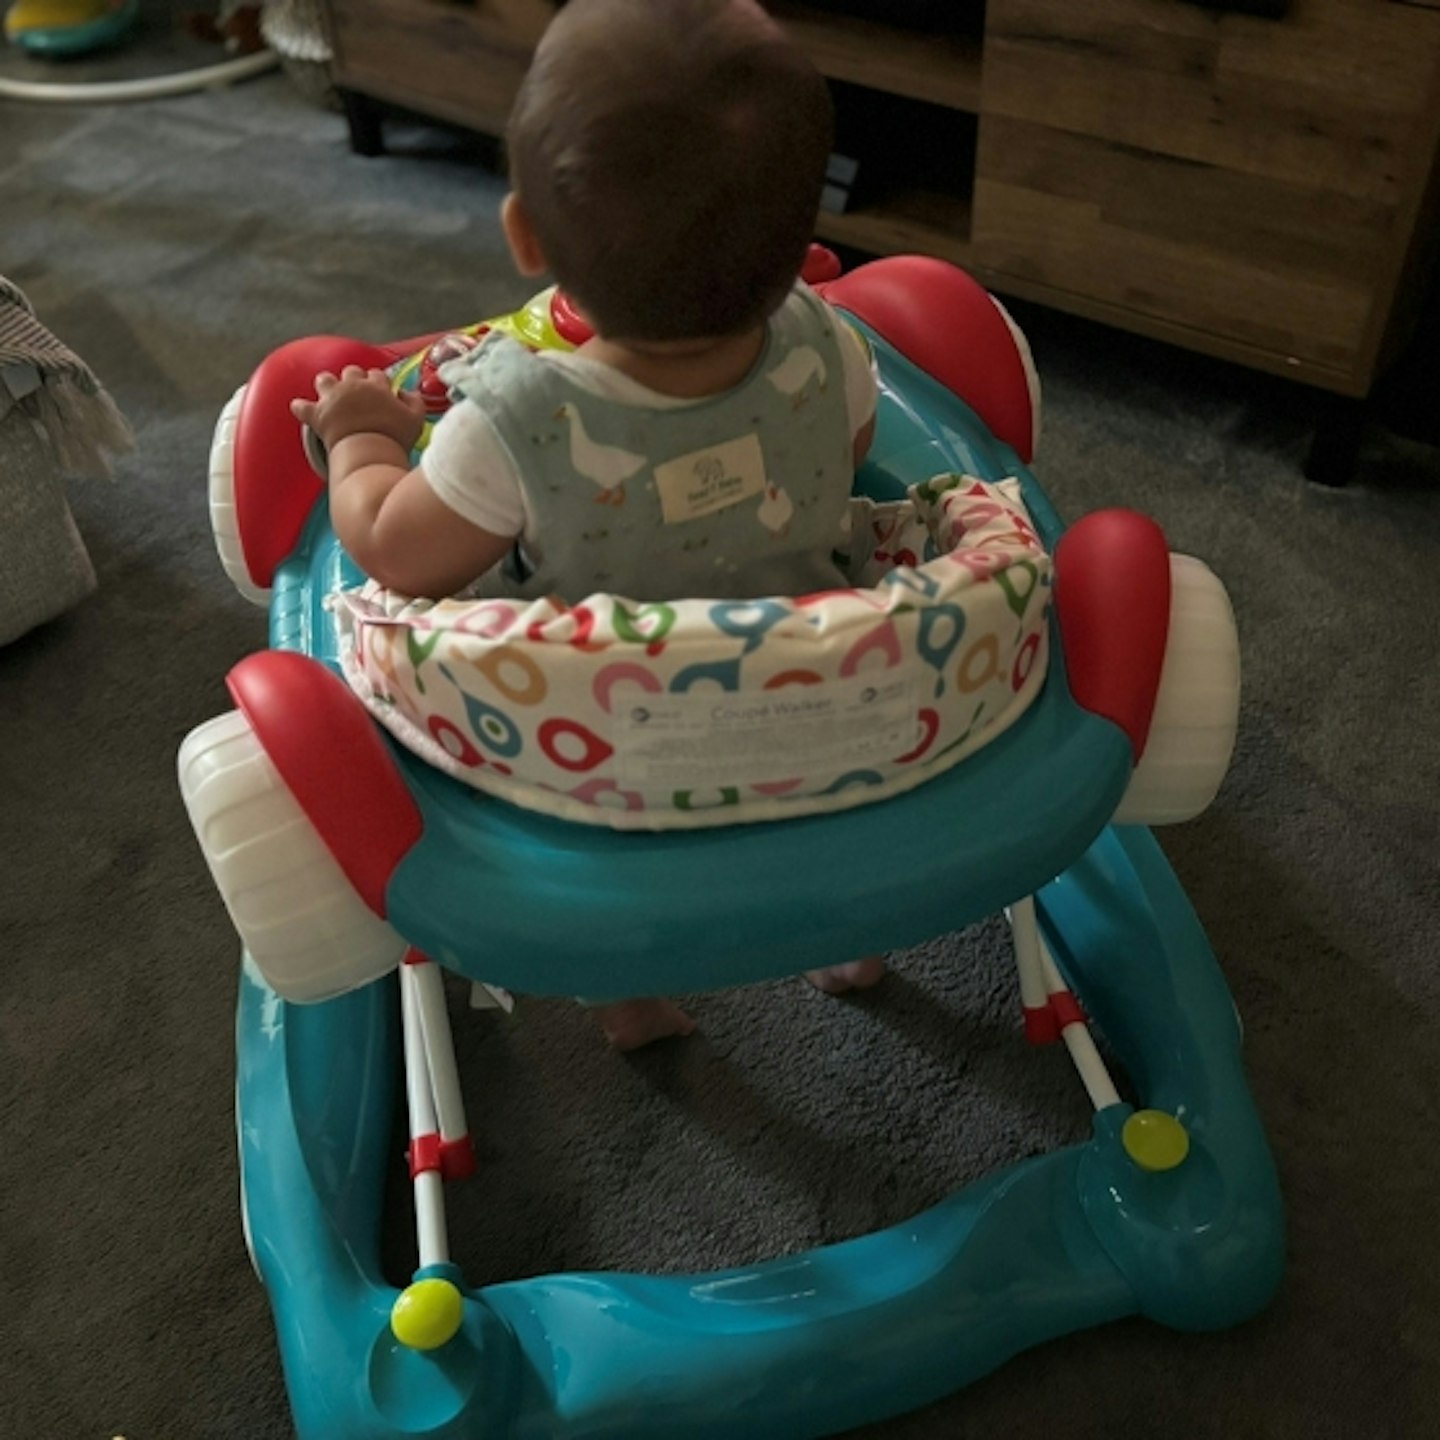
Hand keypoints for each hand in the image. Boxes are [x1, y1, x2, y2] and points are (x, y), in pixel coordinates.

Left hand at [290, 366, 425, 452]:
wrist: (369, 451)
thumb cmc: (395, 437)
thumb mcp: (416, 419)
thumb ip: (415, 402)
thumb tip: (406, 392)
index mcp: (376, 385)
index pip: (377, 375)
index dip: (379, 383)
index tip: (381, 393)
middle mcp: (353, 386)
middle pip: (351, 371)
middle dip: (354, 379)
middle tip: (358, 394)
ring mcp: (332, 398)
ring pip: (324, 379)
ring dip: (327, 384)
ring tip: (331, 394)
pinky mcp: (317, 415)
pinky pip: (302, 407)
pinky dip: (301, 407)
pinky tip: (299, 407)